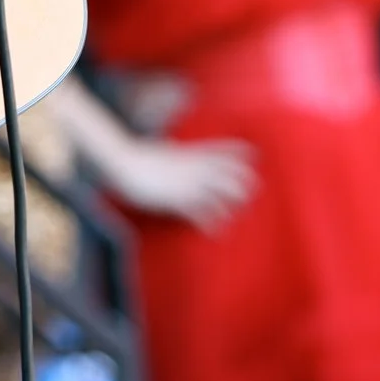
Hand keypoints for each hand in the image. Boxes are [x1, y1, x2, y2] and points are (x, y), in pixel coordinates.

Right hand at [98, 135, 256, 230]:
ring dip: (230, 202)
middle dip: (241, 180)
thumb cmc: (139, 156)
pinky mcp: (177, 199)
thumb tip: (174, 149)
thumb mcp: (161, 152)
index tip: (254, 153)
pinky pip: (198, 212)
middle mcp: (192, 168)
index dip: (237, 151)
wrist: (125, 163)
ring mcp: (186, 183)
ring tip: (237, 211)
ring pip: (217, 192)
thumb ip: (172, 152)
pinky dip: (210, 223)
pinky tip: (216, 231)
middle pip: (226, 172)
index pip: (219, 150)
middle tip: (252, 189)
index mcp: (189, 153)